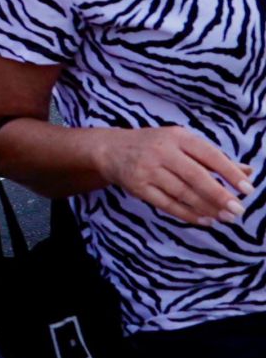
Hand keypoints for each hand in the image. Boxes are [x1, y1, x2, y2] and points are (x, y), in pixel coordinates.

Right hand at [96, 126, 254, 226]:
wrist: (110, 148)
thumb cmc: (155, 145)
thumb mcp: (182, 143)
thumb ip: (214, 157)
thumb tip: (247, 172)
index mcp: (177, 137)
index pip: (209, 155)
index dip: (229, 172)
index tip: (247, 189)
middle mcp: (162, 151)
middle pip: (195, 176)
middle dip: (219, 195)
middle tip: (238, 210)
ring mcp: (148, 170)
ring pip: (182, 193)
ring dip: (206, 208)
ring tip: (225, 218)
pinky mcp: (138, 187)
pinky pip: (167, 204)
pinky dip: (188, 214)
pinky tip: (204, 220)